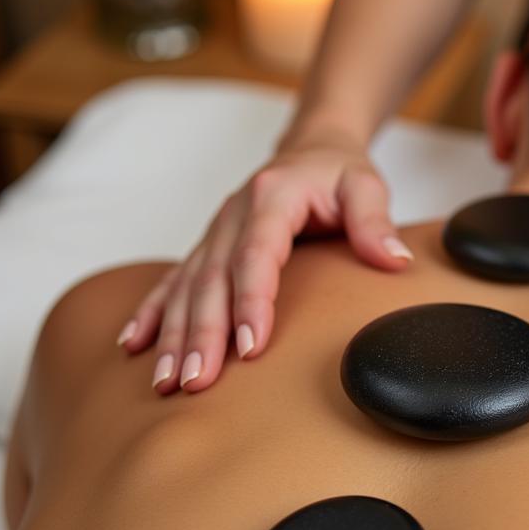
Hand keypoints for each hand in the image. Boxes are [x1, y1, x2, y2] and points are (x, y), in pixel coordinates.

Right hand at [116, 130, 412, 394]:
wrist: (311, 147)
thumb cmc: (339, 172)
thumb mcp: (366, 186)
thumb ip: (375, 221)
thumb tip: (395, 260)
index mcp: (270, 198)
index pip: (256, 255)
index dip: (251, 302)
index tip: (250, 346)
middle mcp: (232, 215)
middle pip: (211, 280)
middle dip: (201, 334)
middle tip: (195, 381)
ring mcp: (214, 232)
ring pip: (186, 287)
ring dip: (173, 335)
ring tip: (166, 381)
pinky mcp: (207, 247)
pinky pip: (172, 282)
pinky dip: (152, 314)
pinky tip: (133, 346)